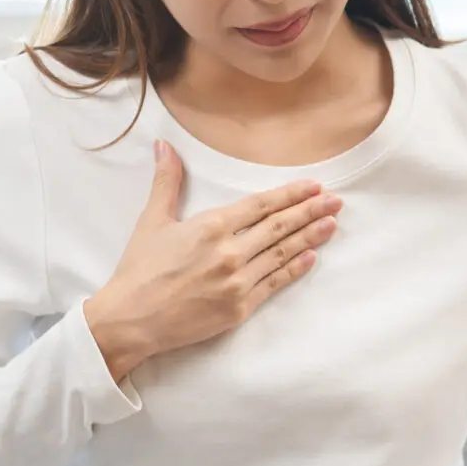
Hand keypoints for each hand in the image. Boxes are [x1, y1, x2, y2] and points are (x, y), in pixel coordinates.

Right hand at [84, 140, 341, 382]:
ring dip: (311, 237)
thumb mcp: (152, 220)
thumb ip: (166, 181)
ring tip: (332, 224)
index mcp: (211, 226)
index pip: (261, 205)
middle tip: (336, 201)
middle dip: (311, 211)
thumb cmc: (139, 270)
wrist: (130, 320)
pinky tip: (311, 257)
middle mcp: (229, 252)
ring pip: (282, 253)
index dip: (291, 194)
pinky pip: (274, 284)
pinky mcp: (239, 308)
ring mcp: (237, 282)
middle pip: (279, 226)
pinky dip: (294, 269)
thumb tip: (164, 145)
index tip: (313, 186)